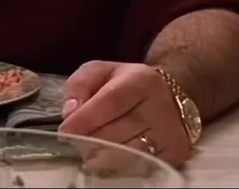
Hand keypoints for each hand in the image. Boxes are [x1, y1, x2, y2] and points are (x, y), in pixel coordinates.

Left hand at [59, 61, 192, 167]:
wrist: (170, 95)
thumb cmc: (128, 83)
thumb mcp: (100, 72)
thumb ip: (80, 85)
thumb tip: (69, 112)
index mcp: (142, 80)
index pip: (110, 102)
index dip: (85, 120)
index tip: (64, 132)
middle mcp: (160, 106)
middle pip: (116, 132)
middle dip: (88, 140)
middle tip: (75, 140)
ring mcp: (170, 132)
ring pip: (126, 153)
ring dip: (100, 154)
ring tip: (89, 149)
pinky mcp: (174, 153)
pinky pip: (137, 165)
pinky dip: (116, 164)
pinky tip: (107, 155)